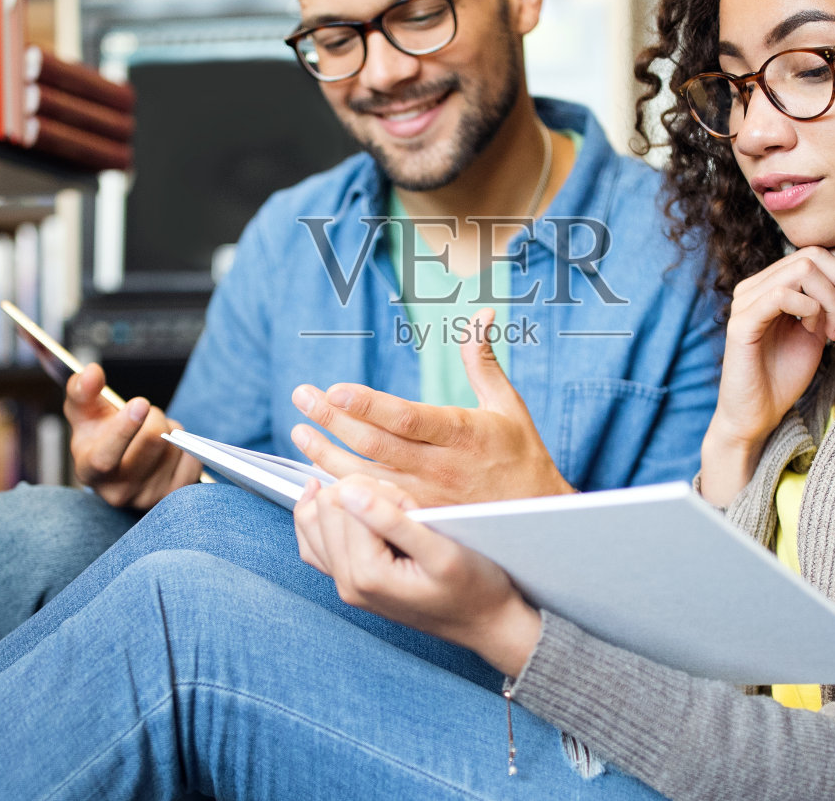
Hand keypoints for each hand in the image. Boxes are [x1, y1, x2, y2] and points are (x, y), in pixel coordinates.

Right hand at [63, 362, 200, 508]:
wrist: (121, 463)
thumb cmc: (98, 432)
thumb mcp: (83, 410)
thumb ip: (82, 389)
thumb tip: (91, 373)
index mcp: (89, 471)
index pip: (105, 458)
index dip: (124, 430)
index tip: (140, 402)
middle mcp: (117, 492)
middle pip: (151, 442)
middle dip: (154, 416)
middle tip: (147, 412)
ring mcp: (147, 498)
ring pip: (174, 448)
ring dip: (170, 430)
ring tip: (155, 434)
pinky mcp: (174, 496)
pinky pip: (193, 460)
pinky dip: (187, 445)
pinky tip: (171, 447)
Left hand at [288, 309, 575, 505]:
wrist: (536, 518)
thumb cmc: (521, 455)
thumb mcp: (507, 405)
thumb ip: (482, 361)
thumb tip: (482, 315)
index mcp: (461, 433)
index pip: (407, 418)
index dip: (368, 405)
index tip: (334, 389)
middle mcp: (440, 467)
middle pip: (376, 443)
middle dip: (333, 420)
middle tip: (301, 396)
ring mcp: (426, 497)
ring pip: (366, 477)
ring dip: (326, 455)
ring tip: (298, 432)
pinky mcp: (418, 519)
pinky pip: (372, 506)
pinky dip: (342, 492)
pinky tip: (317, 478)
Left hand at [293, 474, 542, 675]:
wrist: (486, 623)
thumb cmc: (474, 589)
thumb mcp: (441, 550)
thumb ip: (392, 520)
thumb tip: (349, 491)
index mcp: (367, 574)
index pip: (349, 502)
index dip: (383, 491)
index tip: (413, 504)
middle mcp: (347, 583)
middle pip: (327, 507)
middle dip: (363, 494)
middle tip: (404, 507)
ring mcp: (345, 585)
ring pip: (312, 522)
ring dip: (344, 502)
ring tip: (380, 504)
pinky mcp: (349, 583)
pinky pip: (314, 545)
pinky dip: (320, 520)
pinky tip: (336, 505)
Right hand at [699, 246, 834, 504]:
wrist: (757, 416)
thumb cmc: (785, 377)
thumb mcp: (817, 332)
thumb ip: (829, 303)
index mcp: (771, 284)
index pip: (815, 252)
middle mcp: (754, 286)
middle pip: (812, 255)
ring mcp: (745, 301)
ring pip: (801, 270)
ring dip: (832, 300)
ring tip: (834, 332)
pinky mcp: (741, 322)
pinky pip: (782, 295)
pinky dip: (810, 309)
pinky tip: (815, 332)